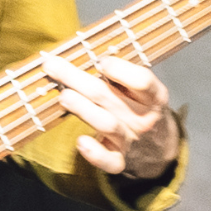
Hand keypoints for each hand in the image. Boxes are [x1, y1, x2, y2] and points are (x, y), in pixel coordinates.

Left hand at [40, 48, 177, 184]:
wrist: (157, 147)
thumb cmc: (139, 107)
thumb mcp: (141, 89)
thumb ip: (121, 74)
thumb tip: (83, 50)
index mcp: (153, 96)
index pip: (143, 82)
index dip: (122, 71)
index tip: (100, 61)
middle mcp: (144, 118)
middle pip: (110, 97)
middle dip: (78, 79)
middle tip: (53, 66)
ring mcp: (131, 140)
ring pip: (107, 124)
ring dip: (83, 109)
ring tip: (64, 96)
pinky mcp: (120, 159)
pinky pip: (109, 160)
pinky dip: (96, 154)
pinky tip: (82, 142)